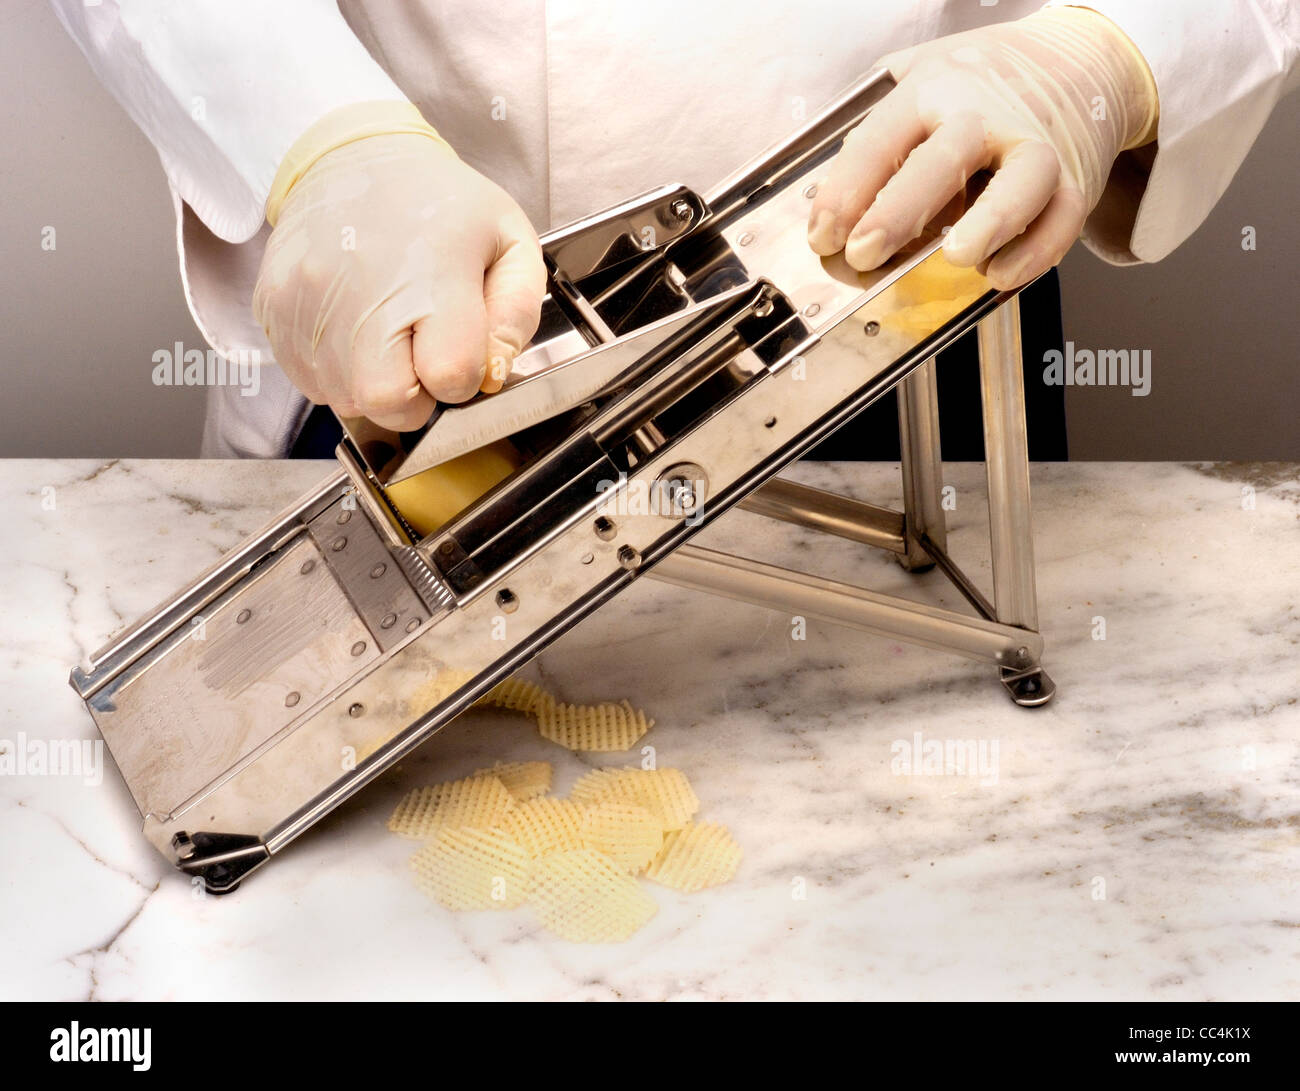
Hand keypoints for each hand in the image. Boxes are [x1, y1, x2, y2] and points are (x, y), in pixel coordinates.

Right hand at [253, 133, 544, 430]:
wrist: (348, 157)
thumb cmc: (435, 202)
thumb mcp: (509, 240)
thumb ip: (516, 316)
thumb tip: (491, 375)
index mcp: (431, 276)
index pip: (451, 377)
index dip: (463, 378)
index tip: (460, 350)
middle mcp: (364, 295)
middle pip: (389, 405)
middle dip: (415, 400)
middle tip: (421, 360)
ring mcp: (310, 305)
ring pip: (347, 400)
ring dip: (373, 384)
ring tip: (386, 333)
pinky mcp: (274, 311)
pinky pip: (308, 380)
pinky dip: (337, 370)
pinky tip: (353, 329)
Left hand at [807, 7, 1157, 288]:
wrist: (1080, 57)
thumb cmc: (984, 79)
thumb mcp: (922, 72)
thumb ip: (877, 121)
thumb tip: (827, 188)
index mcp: (934, 89)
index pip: (880, 139)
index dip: (845, 192)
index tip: (823, 237)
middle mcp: (986, 115)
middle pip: (943, 159)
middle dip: (898, 211)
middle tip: (863, 254)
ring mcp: (1036, 145)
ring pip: (1022, 180)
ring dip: (991, 220)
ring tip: (956, 257)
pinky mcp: (1075, 179)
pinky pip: (1063, 217)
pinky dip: (1037, 250)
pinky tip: (1001, 273)